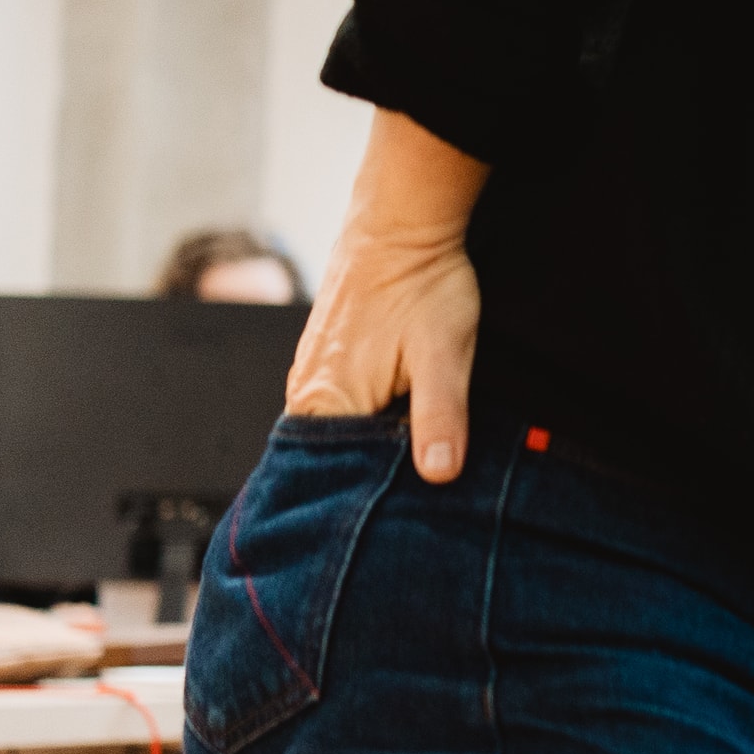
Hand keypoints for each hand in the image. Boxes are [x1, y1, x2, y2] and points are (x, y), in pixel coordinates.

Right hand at [283, 108, 490, 483]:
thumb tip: (437, 476)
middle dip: (365, 483)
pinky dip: (366, 424)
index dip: (362, 503)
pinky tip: (395, 435)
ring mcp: (314, 373)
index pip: (331, 477)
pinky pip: (342, 407)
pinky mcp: (330, 358)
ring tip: (404, 484)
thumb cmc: (422, 286)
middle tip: (406, 517)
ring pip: (339, 433)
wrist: (402, 222)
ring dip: (367, 453)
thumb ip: (440, 417)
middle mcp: (307, 393)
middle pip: (333, 459)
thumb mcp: (445, 356)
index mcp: (325, 402)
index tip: (390, 531)